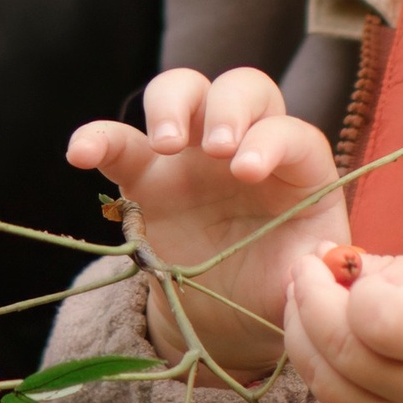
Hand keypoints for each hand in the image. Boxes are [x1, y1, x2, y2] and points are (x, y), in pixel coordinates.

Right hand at [66, 68, 345, 375]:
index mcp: (296, 167)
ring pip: (183, 89)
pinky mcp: (147, 176)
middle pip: (241, 87)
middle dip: (228, 108)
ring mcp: (194, 154)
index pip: (290, 133)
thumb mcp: (303, 281)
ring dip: (172, 104)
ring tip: (165, 144)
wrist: (231, 315)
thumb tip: (323, 264)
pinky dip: (97, 138)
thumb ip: (314, 270)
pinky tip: (79, 152)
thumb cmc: (277, 285)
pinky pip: (119, 143)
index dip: (270, 142)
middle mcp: (247, 144)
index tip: (247, 172)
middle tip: (215, 149)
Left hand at [283, 252, 402, 402]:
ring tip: (301, 299)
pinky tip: (319, 339)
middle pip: (341, 349)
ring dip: (302, 336)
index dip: (348, 290)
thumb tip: (329, 263)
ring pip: (328, 384)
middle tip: (301, 268)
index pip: (377, 319)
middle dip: (307, 302)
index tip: (339, 263)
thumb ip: (391, 274)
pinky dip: (320, 369)